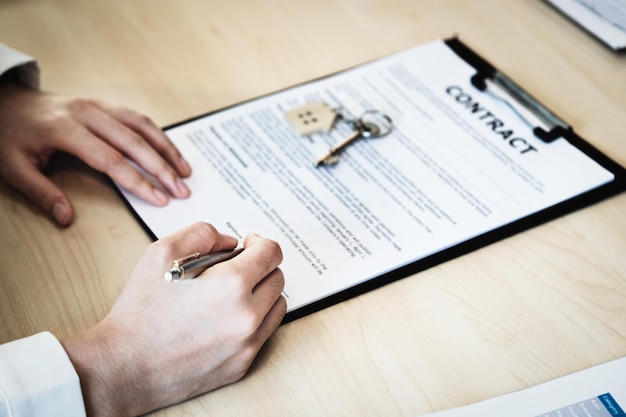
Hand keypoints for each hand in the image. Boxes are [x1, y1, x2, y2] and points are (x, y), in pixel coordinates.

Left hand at [0, 84, 191, 225]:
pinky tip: (169, 150)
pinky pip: (137, 118)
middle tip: (182, 189)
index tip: (160, 199)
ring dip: (166, 148)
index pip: (110, 159)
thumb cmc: (9, 134)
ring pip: (141, 125)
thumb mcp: (13, 167)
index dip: (138, 181)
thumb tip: (65, 217)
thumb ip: (40, 192)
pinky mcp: (103, 105)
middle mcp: (86, 113)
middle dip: (162, 168)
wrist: (5, 100)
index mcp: (65, 129)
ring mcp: (97, 105)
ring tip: (185, 171)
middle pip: (134, 141)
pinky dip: (157, 135)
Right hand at [61, 222, 286, 416]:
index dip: (260, 242)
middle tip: (238, 265)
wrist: (124, 367)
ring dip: (263, 291)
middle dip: (261, 266)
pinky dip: (256, 318)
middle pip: (278, 277)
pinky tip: (231, 313)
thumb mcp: (161, 253)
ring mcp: (247, 344)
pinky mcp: (242, 364)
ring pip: (277, 305)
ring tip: (236, 290)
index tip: (248, 244)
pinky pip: (265, 332)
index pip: (271, 253)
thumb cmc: (141, 310)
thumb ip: (203, 234)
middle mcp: (247, 316)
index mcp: (231, 285)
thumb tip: (231, 241)